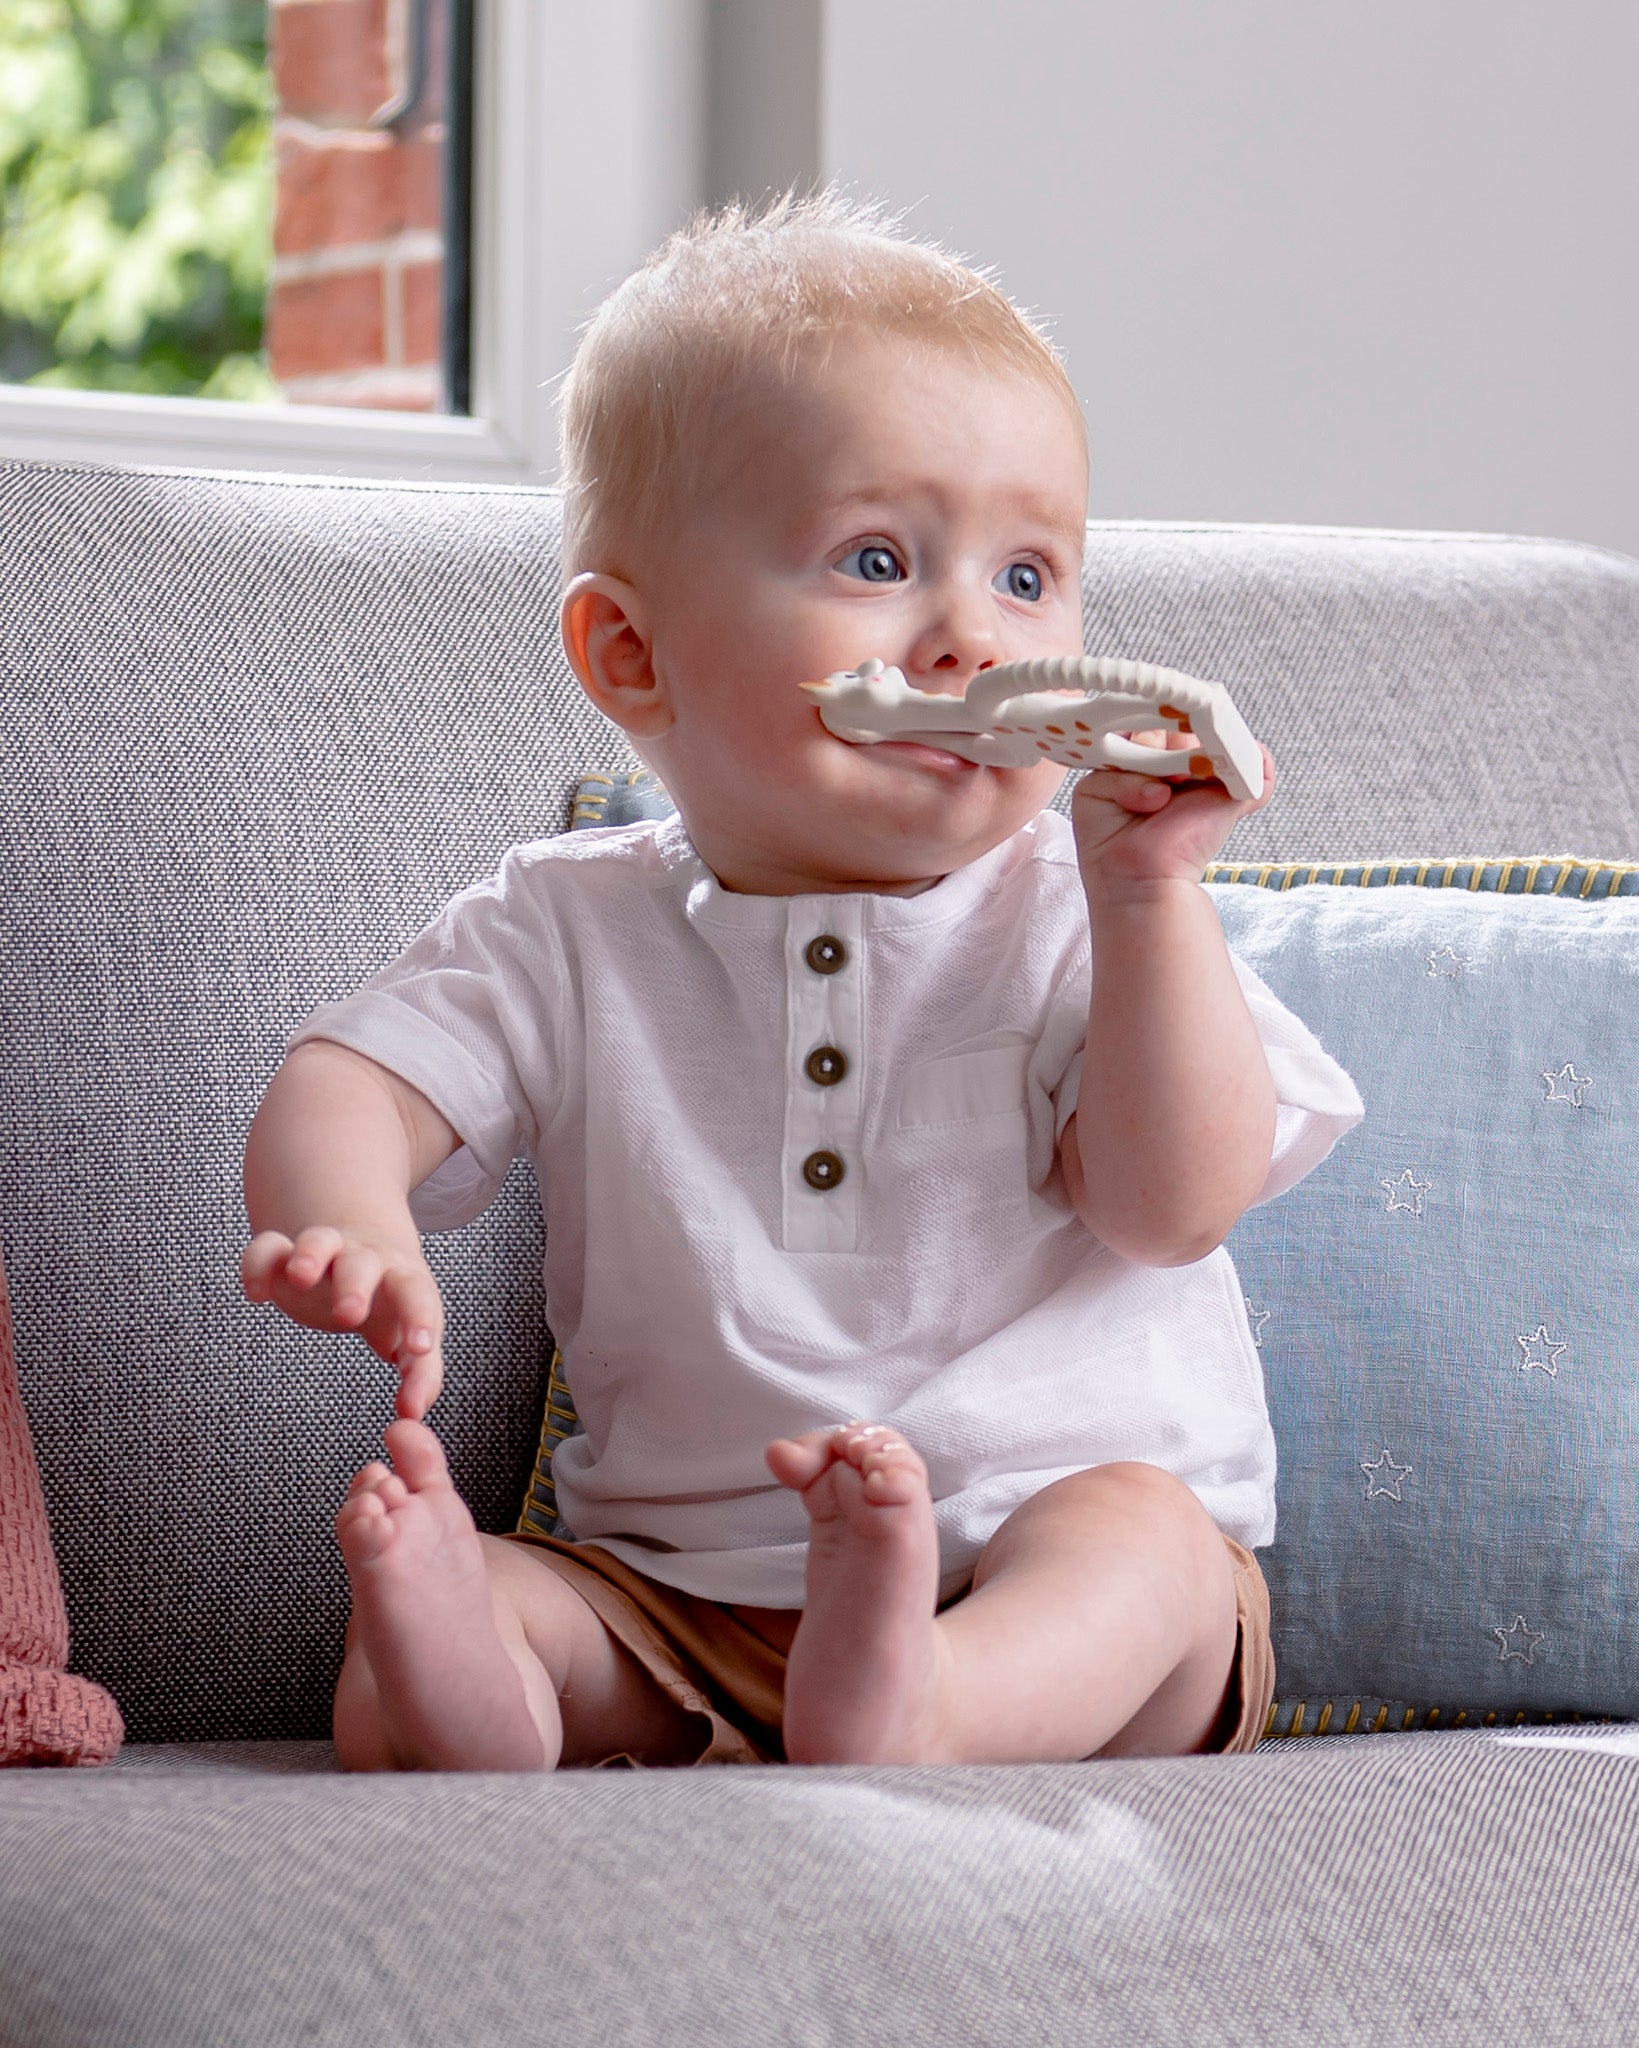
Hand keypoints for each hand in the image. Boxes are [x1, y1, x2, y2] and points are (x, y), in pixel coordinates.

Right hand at [240, 1226, 445, 1418]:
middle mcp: (365, 1259)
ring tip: (300, 1277)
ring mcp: (326, 1253)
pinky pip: (269, 1247)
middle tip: (350, 1314)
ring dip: (310, 1255)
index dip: (420, 1318)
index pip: (417, 1293)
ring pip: (319, 1241)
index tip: (419, 1349)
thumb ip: (421, 1375)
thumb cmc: (393, 1304)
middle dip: (356, 1286)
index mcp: (402, 1280)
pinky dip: (258, 1263)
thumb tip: (413, 1413)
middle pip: (362, 1263)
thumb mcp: (410, 1335)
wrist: (368, 1254)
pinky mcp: (285, 1258)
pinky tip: (256, 1293)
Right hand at [1069, 729, 1275, 893]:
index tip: (1206, 736)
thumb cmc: (1189, 842)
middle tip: (1189, 770)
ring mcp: (1117, 770)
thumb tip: (1263, 754)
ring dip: (1158, 765)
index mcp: (1175, 757)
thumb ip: (1254, 774)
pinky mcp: (1091, 787)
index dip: (1194, 725)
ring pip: (1134, 740)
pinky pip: (1110, 768)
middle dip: (1177, 744)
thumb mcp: (1233, 800)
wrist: (1157, 878)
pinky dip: (1133, 786)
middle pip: (1155, 723)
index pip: (1182, 720)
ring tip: (1170, 793)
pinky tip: (1149, 806)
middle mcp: (1145, 760)